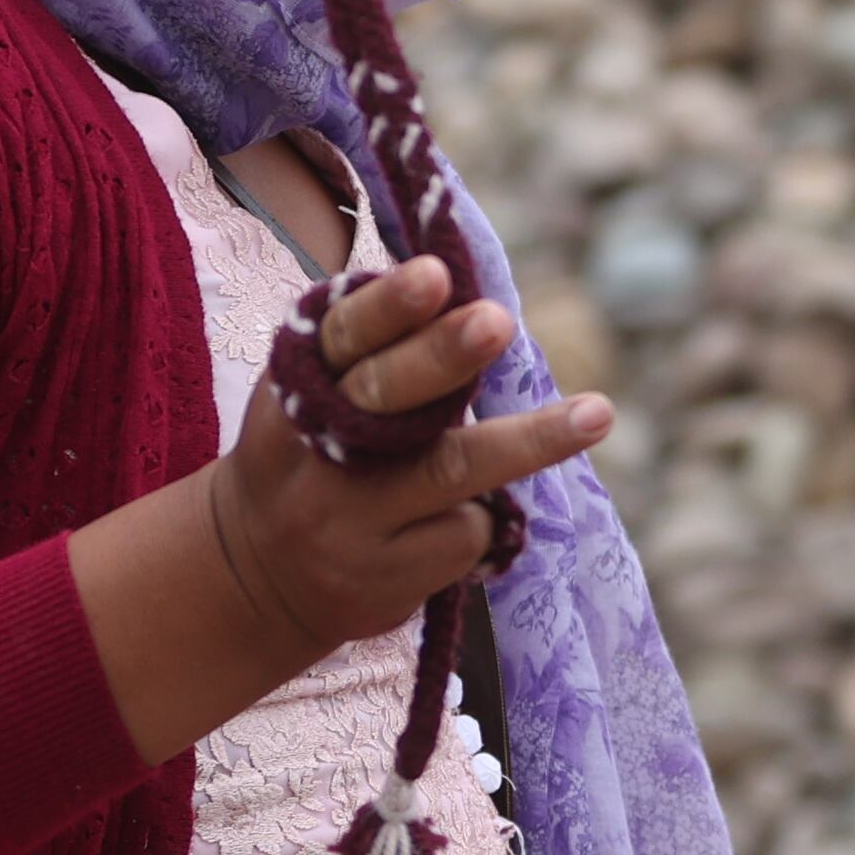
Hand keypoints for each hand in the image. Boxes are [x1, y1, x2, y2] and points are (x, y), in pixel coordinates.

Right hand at [205, 257, 607, 657]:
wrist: (258, 579)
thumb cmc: (308, 457)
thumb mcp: (307, 396)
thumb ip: (369, 352)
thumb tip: (469, 295)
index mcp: (295, 387)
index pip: (342, 338)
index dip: (387, 307)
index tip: (435, 274)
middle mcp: (311, 452)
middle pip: (385, 398)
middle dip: (444, 356)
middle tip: (497, 322)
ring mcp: (347, 521)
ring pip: (451, 470)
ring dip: (530, 440)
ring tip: (596, 413)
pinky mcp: (383, 580)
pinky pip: (464, 531)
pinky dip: (483, 514)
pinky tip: (455, 518)